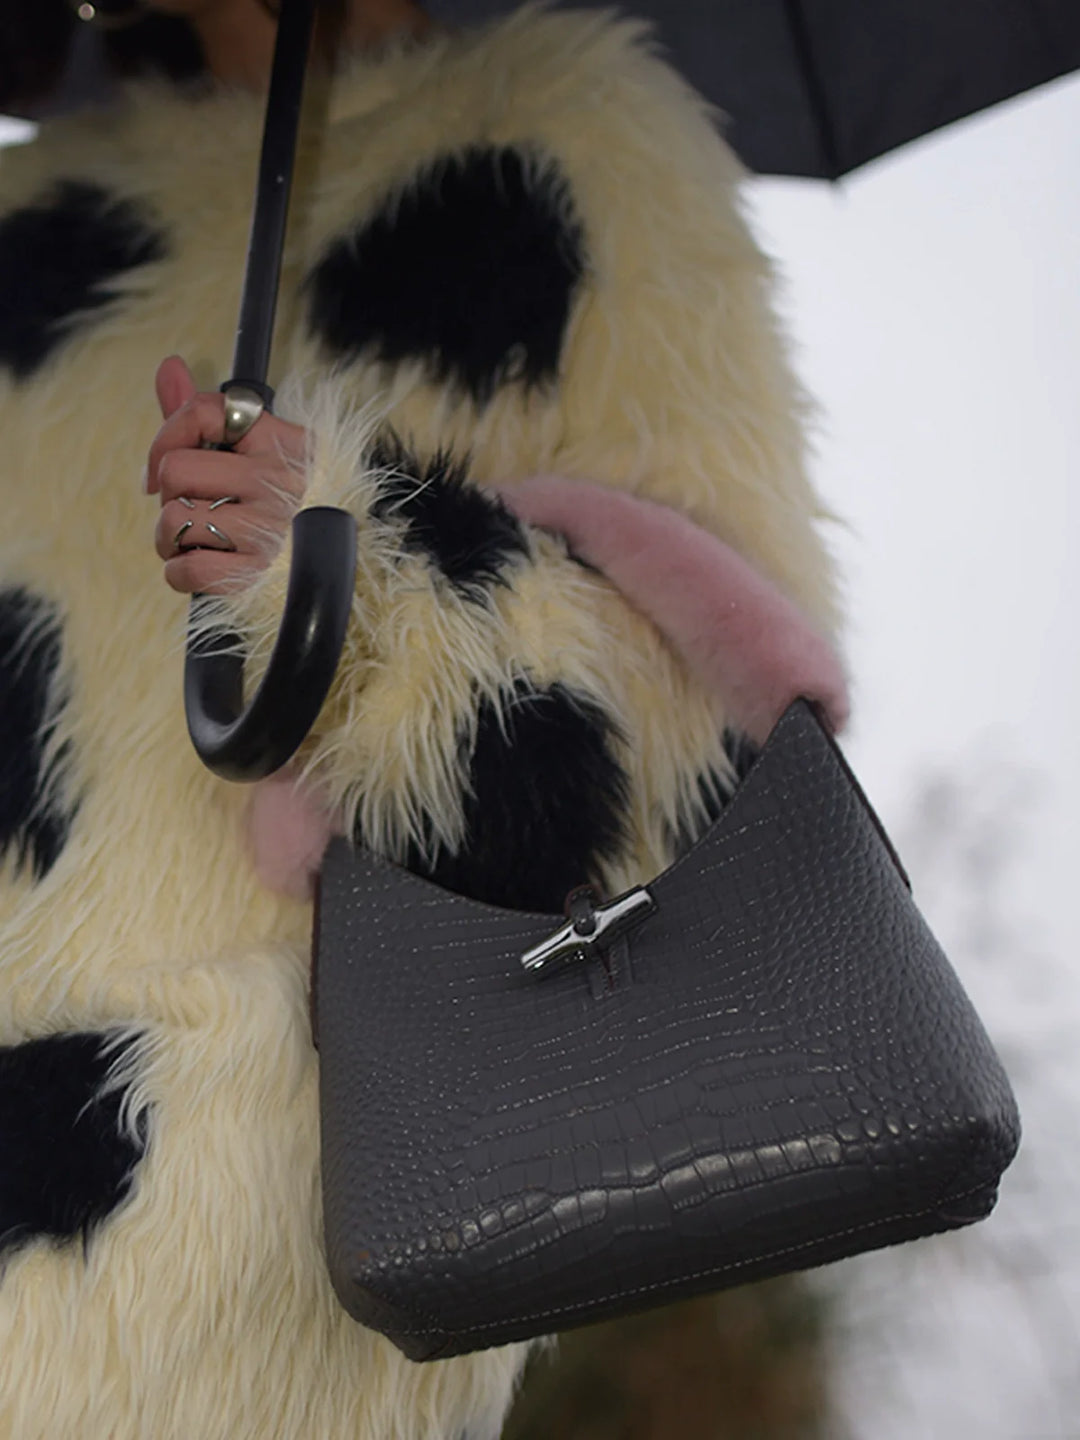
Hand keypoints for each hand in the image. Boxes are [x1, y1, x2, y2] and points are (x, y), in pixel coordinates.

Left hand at [149, 356, 306, 594]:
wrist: (339, 562)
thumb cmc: (285, 501)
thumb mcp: (259, 449)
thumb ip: (209, 415)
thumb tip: (169, 365)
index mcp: (281, 441)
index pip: (203, 412)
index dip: (166, 436)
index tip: (161, 467)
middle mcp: (279, 480)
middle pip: (176, 470)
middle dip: (167, 496)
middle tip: (187, 509)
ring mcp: (271, 528)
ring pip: (174, 520)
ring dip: (168, 538)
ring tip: (193, 542)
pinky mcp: (260, 572)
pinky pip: (189, 569)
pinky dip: (179, 573)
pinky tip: (198, 566)